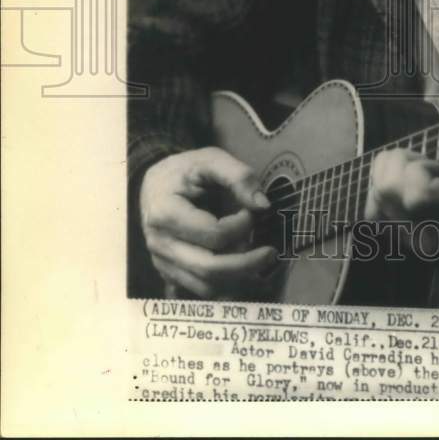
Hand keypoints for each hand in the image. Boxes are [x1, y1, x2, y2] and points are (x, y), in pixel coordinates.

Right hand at [139, 147, 276, 298]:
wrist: (155, 184)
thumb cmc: (185, 171)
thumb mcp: (210, 159)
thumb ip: (239, 176)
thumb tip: (263, 205)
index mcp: (166, 213)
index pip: (213, 234)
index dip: (241, 226)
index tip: (251, 212)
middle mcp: (160, 244)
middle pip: (209, 268)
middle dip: (246, 264)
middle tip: (270, 252)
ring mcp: (162, 263)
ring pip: (205, 287)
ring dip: (238, 278)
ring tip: (258, 260)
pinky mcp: (169, 274)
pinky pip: (200, 291)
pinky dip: (225, 287)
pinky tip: (244, 274)